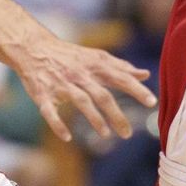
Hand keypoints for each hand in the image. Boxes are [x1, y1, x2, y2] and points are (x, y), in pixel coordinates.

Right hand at [9, 32, 156, 141]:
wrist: (34, 48)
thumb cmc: (70, 56)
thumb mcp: (96, 57)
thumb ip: (120, 68)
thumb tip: (145, 75)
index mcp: (94, 66)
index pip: (119, 78)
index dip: (136, 89)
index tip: (152, 102)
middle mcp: (79, 75)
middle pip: (102, 94)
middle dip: (116, 114)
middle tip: (128, 134)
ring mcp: (61, 85)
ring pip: (80, 101)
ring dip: (94, 118)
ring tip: (106, 134)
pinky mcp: (42, 94)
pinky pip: (50, 111)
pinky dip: (57, 125)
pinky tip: (67, 137)